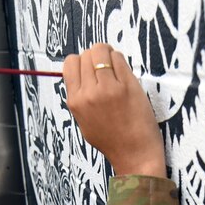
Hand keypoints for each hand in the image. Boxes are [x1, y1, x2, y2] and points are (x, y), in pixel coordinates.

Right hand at [63, 43, 166, 177]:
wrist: (134, 154)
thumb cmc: (113, 140)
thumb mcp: (84, 121)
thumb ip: (80, 97)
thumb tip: (82, 74)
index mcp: (75, 102)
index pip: (70, 64)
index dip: (81, 62)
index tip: (91, 69)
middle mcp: (88, 93)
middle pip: (85, 54)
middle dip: (96, 57)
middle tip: (107, 68)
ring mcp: (108, 88)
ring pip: (101, 50)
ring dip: (109, 55)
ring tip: (116, 69)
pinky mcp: (127, 86)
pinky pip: (119, 58)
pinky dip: (121, 61)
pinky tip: (125, 74)